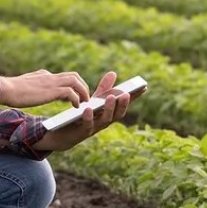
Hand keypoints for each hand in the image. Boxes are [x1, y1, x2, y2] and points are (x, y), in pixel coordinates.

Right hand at [0, 69, 90, 107]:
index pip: (63, 76)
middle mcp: (49, 76)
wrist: (5, 89)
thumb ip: (33, 88)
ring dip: (83, 91)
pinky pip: (70, 92)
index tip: (75, 95)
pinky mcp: (51, 91)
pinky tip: (76, 107)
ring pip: (75, 81)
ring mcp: (51, 82)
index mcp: (43, 75)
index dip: (72, 86)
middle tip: (85, 98)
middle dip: (82, 86)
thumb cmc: (10, 92)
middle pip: (74, 76)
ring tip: (84, 103)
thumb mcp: (24, 88)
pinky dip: (76, 99)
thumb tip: (34, 93)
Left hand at [31, 71, 145, 152]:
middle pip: (118, 114)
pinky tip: (88, 108)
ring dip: (109, 109)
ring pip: (105, 120)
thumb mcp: (93, 100)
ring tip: (110, 98)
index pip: (124, 105)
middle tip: (126, 93)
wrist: (62, 133)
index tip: (144, 87)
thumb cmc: (81, 116)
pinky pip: (87, 125)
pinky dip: (88, 117)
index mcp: (109, 113)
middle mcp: (104, 122)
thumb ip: (103, 89)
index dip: (134, 97)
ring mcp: (94, 128)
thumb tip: (113, 73)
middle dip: (123, 104)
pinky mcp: (81, 133)